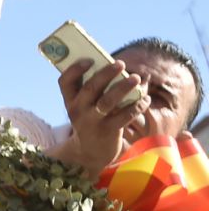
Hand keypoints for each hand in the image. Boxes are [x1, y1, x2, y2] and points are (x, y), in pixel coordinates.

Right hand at [58, 58, 144, 175]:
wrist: (91, 151)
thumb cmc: (91, 119)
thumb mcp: (85, 105)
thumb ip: (97, 89)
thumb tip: (126, 70)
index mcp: (69, 100)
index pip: (65, 81)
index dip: (75, 69)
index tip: (90, 59)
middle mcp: (77, 110)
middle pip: (90, 88)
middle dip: (105, 74)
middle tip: (120, 63)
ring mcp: (92, 122)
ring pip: (108, 102)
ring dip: (123, 88)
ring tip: (136, 78)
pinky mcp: (108, 132)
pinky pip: (124, 116)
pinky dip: (136, 106)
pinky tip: (145, 98)